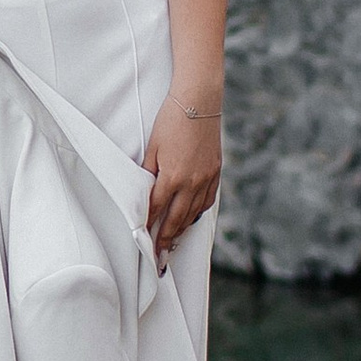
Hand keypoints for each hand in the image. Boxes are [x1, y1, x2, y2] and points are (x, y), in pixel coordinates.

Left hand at [142, 89, 221, 262]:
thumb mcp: (153, 147)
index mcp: (172, 177)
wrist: (198, 101)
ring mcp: (207, 178)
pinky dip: (197, 213)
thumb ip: (150, 173)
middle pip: (176, 219)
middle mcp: (192, 183)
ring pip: (193, 213)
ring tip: (174, 243)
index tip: (144, 242)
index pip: (157, 210)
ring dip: (182, 229)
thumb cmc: (170, 120)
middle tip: (160, 258)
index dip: (149, 228)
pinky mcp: (216, 172)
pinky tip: (191, 218)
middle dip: (166, 240)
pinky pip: (207, 201)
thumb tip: (146, 193)